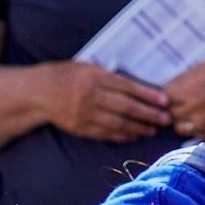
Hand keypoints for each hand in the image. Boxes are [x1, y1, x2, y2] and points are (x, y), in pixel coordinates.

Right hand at [44, 61, 168, 141]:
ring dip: (138, 128)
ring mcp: (85, 114)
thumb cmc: (65, 76)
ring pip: (118, 123)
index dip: (147, 95)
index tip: (164, 100)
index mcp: (93, 77)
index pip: (127, 87)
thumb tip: (137, 87)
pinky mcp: (81, 128)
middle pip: (126, 107)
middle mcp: (90, 96)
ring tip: (152, 130)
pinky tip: (134, 135)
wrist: (38, 93)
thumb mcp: (86, 68)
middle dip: (148, 114)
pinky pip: (106, 134)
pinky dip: (122, 136)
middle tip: (165, 119)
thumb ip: (108, 76)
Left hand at [162, 58, 204, 141]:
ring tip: (196, 111)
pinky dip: (198, 128)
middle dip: (172, 109)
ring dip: (183, 121)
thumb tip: (161, 90)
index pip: (161, 99)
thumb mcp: (203, 68)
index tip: (171, 95)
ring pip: (180, 128)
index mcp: (189, 90)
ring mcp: (204, 124)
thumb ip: (181, 80)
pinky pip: (195, 135)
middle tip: (184, 102)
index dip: (164, 97)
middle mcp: (194, 109)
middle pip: (168, 115)